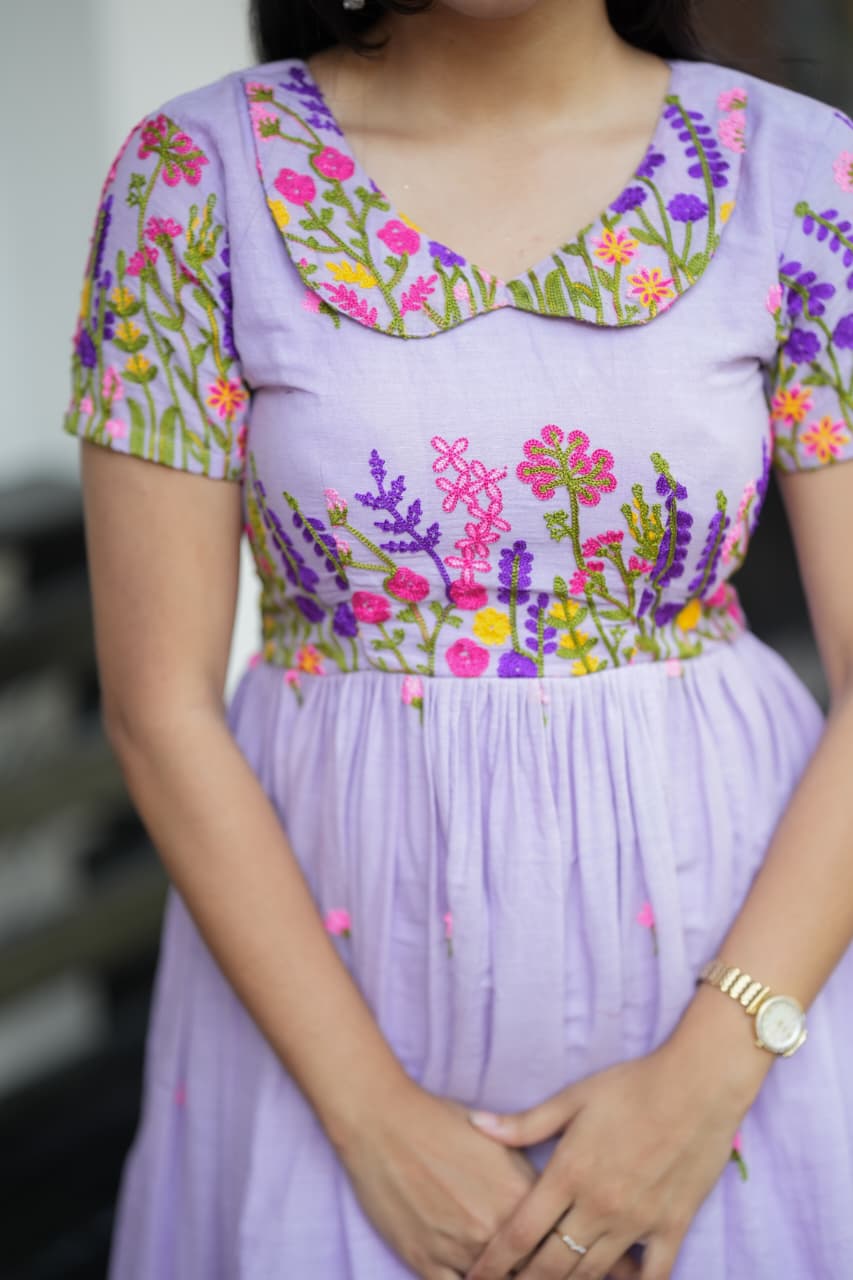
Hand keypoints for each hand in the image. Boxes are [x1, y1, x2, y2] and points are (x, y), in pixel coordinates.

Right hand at [334, 1076, 540, 1277]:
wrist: (383, 1121)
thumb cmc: (439, 1121)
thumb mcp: (498, 1140)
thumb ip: (528, 1178)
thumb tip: (551, 1202)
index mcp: (520, 1196)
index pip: (556, 1242)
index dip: (558, 1250)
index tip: (558, 1254)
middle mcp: (494, 1227)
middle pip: (529, 1271)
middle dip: (532, 1270)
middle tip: (526, 1265)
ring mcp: (458, 1248)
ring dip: (499, 1278)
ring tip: (500, 1271)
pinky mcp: (424, 1260)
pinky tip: (470, 1279)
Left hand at [461, 1035, 760, 1279]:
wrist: (698, 1084)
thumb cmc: (632, 1085)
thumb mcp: (573, 1097)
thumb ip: (525, 1123)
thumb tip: (477, 1125)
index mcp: (569, 1172)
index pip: (519, 1232)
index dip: (493, 1262)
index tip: (475, 1276)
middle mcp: (599, 1205)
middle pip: (551, 1264)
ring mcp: (637, 1221)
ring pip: (594, 1274)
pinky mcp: (672, 1226)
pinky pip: (652, 1276)